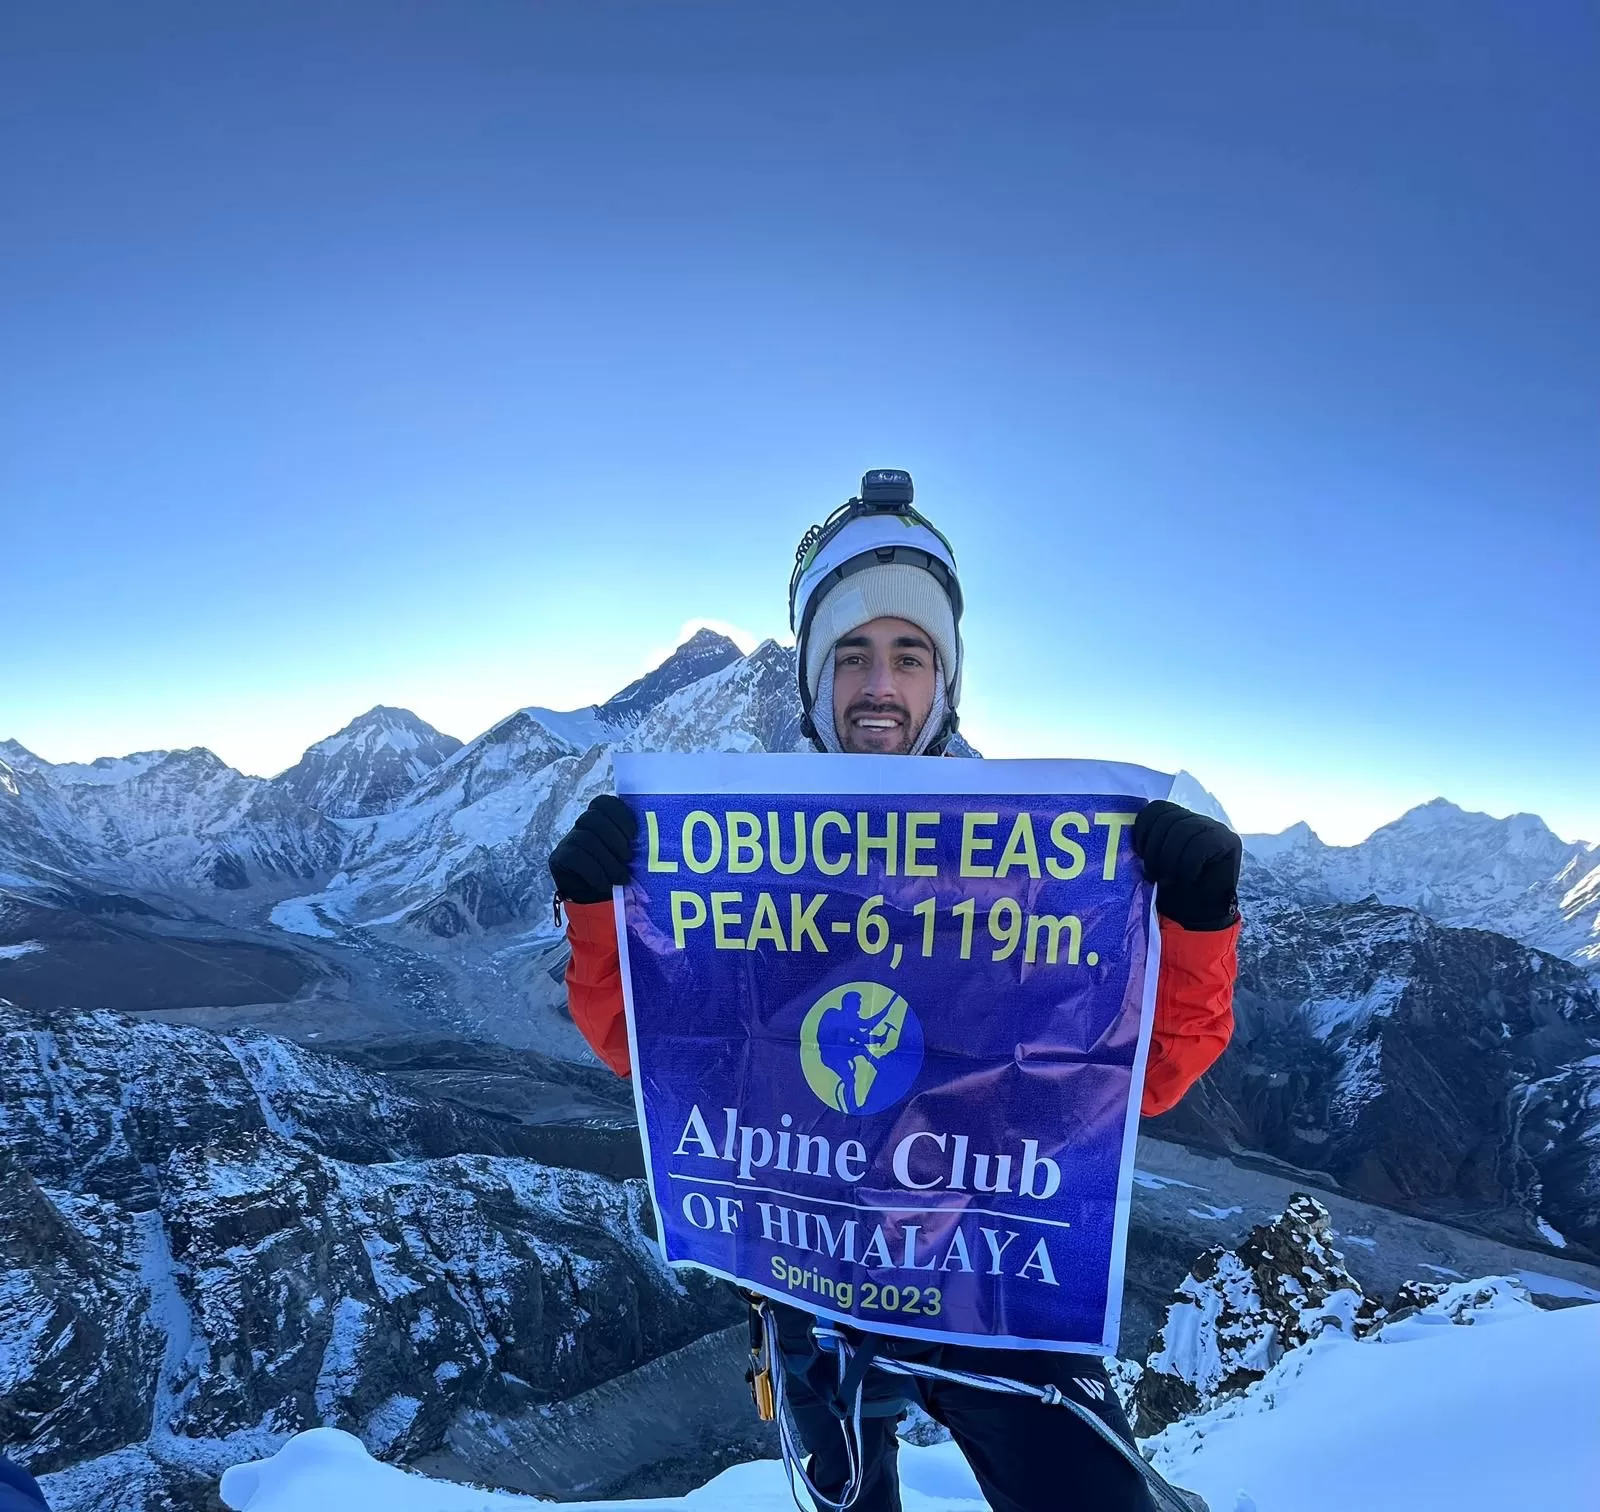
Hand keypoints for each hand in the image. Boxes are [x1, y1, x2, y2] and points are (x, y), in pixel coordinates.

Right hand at [549, 795, 636, 904]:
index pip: (604, 802)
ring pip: (585, 839)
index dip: (620, 815)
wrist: (597, 903)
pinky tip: (605, 884)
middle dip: (615, 839)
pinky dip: (594, 872)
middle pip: (593, 818)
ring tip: (620, 877)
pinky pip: (575, 857)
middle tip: (628, 858)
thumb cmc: (618, 875)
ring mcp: (568, 841)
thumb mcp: (628, 856)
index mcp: (600, 819)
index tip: (634, 834)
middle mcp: (581, 826)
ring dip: (607, 861)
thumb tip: (649, 838)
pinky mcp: (558, 858)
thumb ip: (633, 842)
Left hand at [1132, 800, 1240, 931]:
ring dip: (1169, 858)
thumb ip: (1148, 841)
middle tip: (1152, 873)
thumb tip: (1125, 830)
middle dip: (1155, 847)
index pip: (1158, 808)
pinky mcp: (1229, 841)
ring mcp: (1215, 829)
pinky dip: (1188, 865)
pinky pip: (1200, 845)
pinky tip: (1187, 879)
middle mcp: (1198, 820)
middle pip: (1169, 819)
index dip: (1144, 828)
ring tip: (1167, 878)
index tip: (1138, 852)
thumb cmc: (1172, 889)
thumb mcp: (1153, 861)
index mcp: (1178, 820)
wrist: (1198, 915)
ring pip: (1184, 830)